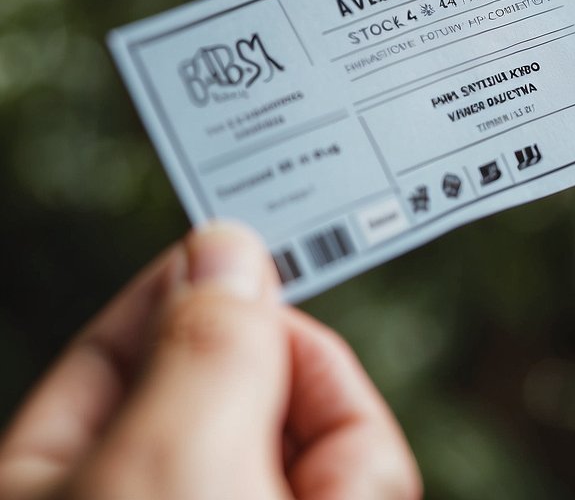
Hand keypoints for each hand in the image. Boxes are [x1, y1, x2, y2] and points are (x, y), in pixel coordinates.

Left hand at [0, 223, 421, 499]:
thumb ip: (206, 344)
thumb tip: (226, 246)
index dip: (197, 293)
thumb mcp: (175, 466)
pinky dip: (369, 489)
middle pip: (247, 380)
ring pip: (320, 434)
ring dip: (350, 466)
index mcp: (58, 482)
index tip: (270, 253)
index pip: (122, 344)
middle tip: (316, 438)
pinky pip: (360, 480)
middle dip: (305, 396)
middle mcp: (147, 493)